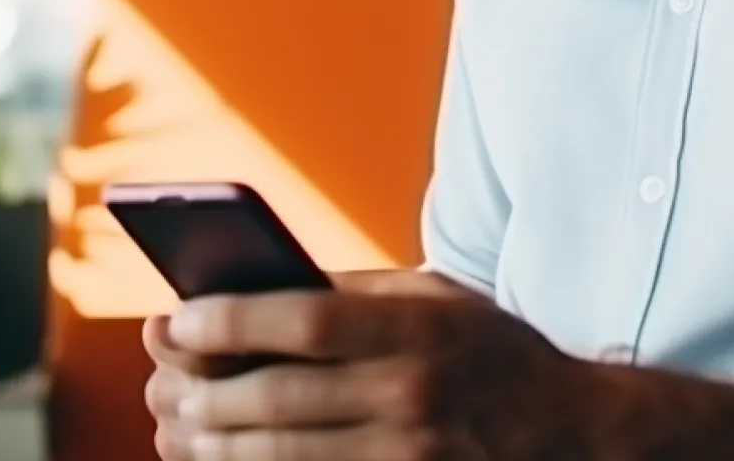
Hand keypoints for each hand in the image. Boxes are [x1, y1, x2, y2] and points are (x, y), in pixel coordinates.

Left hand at [142, 271, 593, 459]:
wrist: (572, 432)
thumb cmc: (490, 353)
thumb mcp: (439, 299)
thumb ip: (354, 295)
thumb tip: (253, 290)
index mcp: (420, 329)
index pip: (306, 321)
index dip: (231, 321)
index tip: (176, 319)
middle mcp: (413, 395)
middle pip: (278, 398)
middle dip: (201, 392)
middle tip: (161, 383)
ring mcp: (410, 457)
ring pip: (281, 456)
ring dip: (212, 444)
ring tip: (176, 426)